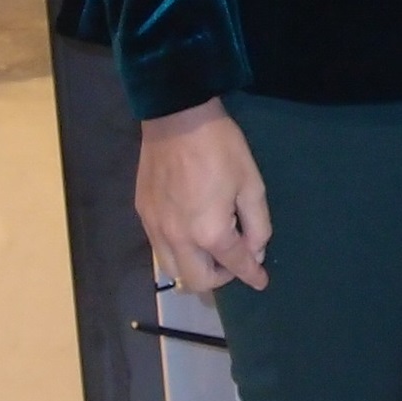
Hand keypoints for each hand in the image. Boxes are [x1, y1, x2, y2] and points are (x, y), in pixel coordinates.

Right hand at [137, 99, 272, 291]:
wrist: (177, 119)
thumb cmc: (221, 148)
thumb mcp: (252, 184)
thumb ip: (258, 224)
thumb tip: (255, 250)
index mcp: (209, 232)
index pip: (234, 265)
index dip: (252, 275)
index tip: (260, 280)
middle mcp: (177, 238)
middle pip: (197, 281)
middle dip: (221, 279)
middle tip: (234, 261)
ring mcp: (154, 228)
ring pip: (173, 271)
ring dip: (195, 269)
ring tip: (212, 250)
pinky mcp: (142, 215)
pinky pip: (159, 249)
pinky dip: (178, 252)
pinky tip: (190, 234)